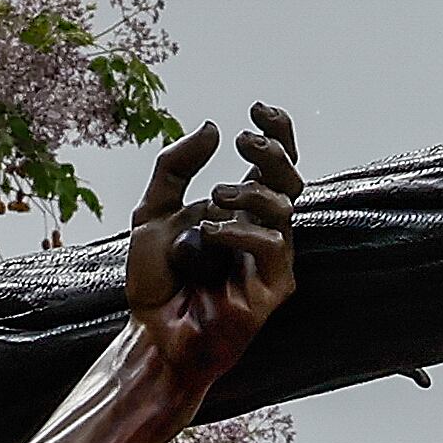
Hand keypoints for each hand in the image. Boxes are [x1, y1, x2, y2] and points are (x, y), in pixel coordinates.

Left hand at [125, 105, 299, 393]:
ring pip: (283, 208)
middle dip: (272, 151)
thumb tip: (213, 128)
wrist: (153, 334)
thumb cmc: (156, 280)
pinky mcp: (273, 288)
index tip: (256, 108)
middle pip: (290, 178)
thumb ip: (175, 168)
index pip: (274, 164)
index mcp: (242, 210)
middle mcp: (262, 230)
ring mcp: (271, 260)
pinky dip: (241, 232)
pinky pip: (273, 246)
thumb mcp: (152, 212)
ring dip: (251, 192)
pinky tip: (210, 234)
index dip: (276, 131)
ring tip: (215, 196)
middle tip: (244, 140)